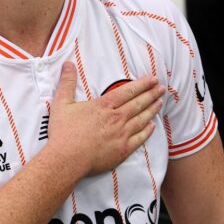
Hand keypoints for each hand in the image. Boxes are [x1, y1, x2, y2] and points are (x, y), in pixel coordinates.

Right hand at [47, 62, 163, 176]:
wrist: (67, 159)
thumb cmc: (63, 132)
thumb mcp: (62, 103)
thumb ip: (67, 82)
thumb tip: (68, 64)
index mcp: (104, 106)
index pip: (127, 91)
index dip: (142, 84)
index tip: (153, 79)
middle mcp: (116, 118)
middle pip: (138, 103)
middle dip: (151, 94)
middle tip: (161, 88)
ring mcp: (121, 135)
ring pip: (141, 119)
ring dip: (152, 110)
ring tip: (160, 102)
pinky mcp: (122, 150)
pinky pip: (140, 139)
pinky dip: (148, 131)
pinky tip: (152, 126)